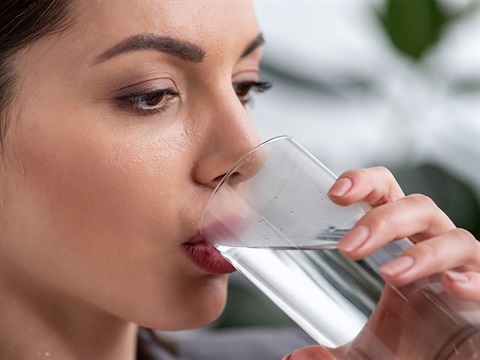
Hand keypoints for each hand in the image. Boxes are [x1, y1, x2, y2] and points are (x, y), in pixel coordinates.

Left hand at [282, 167, 479, 359]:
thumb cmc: (410, 346)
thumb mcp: (365, 350)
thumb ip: (333, 353)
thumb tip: (298, 359)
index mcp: (400, 244)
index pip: (386, 195)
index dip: (365, 183)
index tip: (335, 193)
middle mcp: (433, 247)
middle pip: (418, 208)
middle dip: (383, 220)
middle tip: (348, 249)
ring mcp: (464, 269)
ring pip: (455, 237)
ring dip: (423, 253)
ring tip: (392, 274)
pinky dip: (474, 279)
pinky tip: (452, 286)